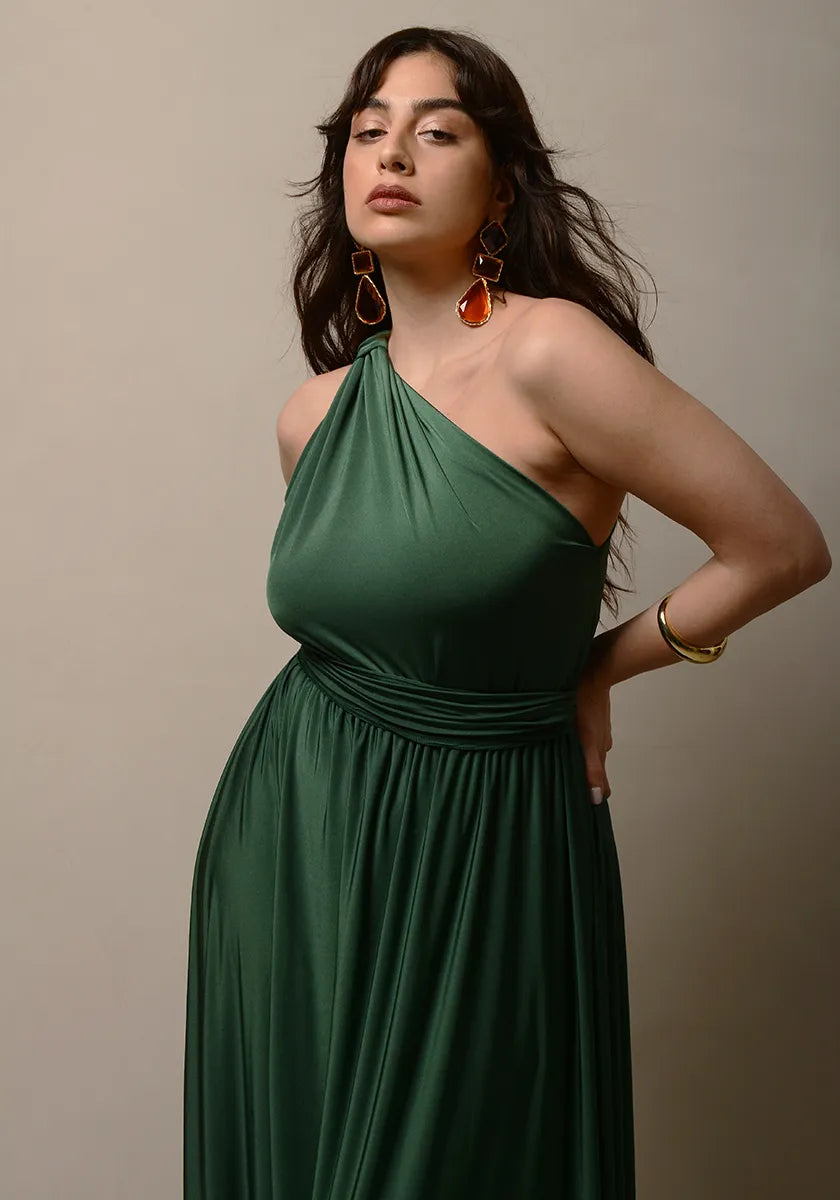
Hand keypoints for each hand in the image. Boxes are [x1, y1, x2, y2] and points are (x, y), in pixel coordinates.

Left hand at [575, 665, 612, 803]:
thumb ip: (591, 768)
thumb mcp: (586, 740)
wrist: (594, 671)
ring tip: (564, 764)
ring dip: (581, 758)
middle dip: (586, 778)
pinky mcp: (593, 715)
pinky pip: (587, 734)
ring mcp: (598, 727)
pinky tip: (568, 739)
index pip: (601, 781)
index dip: (594, 793)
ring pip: (590, 749)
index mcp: (600, 750)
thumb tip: (597, 798)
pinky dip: (579, 742)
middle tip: (570, 787)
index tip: (583, 805)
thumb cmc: (584, 705)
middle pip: (595, 765)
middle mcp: (602, 741)